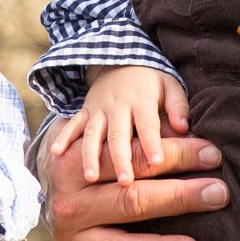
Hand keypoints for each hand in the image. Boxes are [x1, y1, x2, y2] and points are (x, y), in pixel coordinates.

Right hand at [43, 129, 226, 240]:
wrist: (56, 191)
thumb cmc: (99, 160)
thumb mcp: (112, 138)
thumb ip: (150, 131)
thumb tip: (192, 126)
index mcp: (73, 163)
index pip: (133, 157)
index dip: (176, 153)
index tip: (213, 153)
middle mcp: (68, 204)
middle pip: (129, 199)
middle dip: (179, 196)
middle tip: (219, 193)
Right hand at [48, 66, 191, 184]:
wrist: (121, 59)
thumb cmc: (151, 82)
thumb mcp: (169, 85)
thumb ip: (178, 106)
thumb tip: (183, 127)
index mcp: (141, 101)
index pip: (147, 124)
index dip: (152, 143)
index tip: (157, 163)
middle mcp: (117, 106)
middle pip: (118, 134)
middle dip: (120, 157)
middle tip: (126, 181)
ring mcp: (98, 109)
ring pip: (93, 133)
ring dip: (91, 155)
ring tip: (91, 176)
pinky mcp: (84, 111)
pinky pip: (72, 124)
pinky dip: (64, 137)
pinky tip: (56, 153)